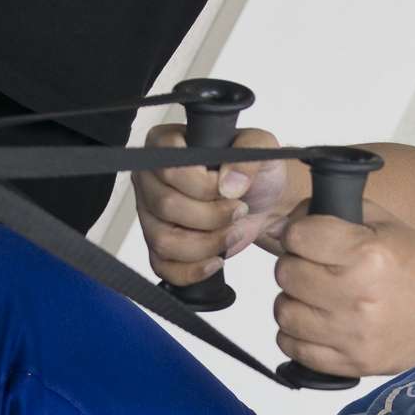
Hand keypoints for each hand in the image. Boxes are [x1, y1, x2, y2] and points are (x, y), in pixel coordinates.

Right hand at [134, 124, 299, 287]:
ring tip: (232, 232)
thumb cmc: (254, 170)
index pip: (168, 167)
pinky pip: (164, 267)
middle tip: (237, 209)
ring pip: (164, 240)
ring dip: (206, 243)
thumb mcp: (260, 148)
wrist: (264, 200)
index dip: (202, 184)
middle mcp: (150, 179)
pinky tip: (216, 259)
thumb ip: (247, 157)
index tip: (226, 187)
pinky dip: (193, 269)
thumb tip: (228, 183)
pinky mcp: (159, 246)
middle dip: (210, 216)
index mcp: (165, 144)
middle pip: (166, 206)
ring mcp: (150, 215)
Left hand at [273, 204, 414, 377]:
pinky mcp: (353, 363)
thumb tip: (282, 224)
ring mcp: (354, 334)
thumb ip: (331, 213)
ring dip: (293, 301)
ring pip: (284, 313)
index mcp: (367, 253)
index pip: (297, 236)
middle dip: (295, 265)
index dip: (299, 234)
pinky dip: (296, 335)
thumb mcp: (383, 223)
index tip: (310, 239)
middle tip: (314, 268)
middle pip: (286, 274)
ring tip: (315, 297)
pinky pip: (294, 348)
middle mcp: (358, 295)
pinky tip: (316, 323)